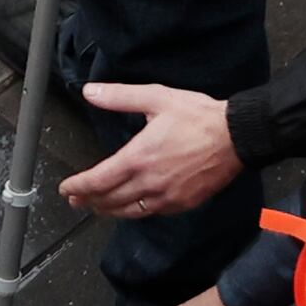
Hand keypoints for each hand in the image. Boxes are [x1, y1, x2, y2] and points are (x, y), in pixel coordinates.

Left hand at [66, 84, 241, 216]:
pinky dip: (135, 212)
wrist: (239, 136)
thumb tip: (90, 92)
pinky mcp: (185, 202)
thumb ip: (120, 97)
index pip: (98, 180)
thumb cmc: (200, 117)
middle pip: (110, 200)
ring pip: (129, 211)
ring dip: (108, 210)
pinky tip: (130, 207)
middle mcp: (151, 182)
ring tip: (96, 207)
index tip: (66, 188)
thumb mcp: (156, 98)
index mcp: (140, 157)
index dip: (78, 187)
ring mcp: (169, 196)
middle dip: (88, 200)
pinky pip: (153, 213)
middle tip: (75, 199)